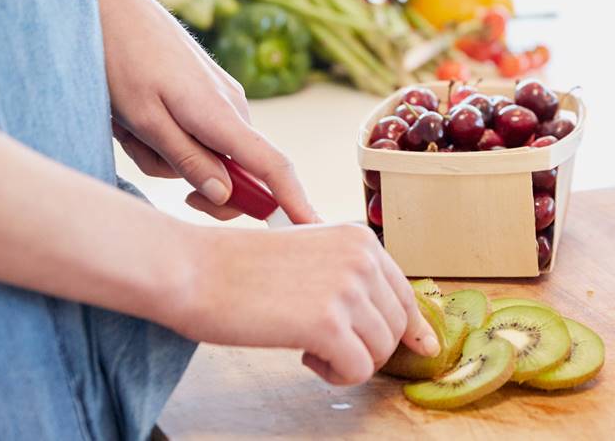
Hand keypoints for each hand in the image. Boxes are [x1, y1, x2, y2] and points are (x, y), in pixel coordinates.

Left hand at [92, 0, 314, 222]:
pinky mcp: (208, 90)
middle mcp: (233, 106)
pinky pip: (199, 132)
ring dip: (168, 154)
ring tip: (128, 126)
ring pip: (209, 153)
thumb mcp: (143, 120)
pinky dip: (168, 136)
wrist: (107, 3)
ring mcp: (223, 96)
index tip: (313, 229)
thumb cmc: (120, 59)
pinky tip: (134, 115)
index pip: (272, 166)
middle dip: (197, 181)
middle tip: (150, 164)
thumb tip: (226, 196)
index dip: (295, 202)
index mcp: (221, 114)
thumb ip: (187, 160)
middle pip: (237, 171)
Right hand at [175, 223, 439, 383]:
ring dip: (347, 362)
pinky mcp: (328, 323)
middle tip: (325, 347)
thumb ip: (350, 279)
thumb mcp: (311, 256)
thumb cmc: (240, 269)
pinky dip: (335, 375)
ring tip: (309, 349)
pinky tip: (304, 357)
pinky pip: (358, 369)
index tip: (422, 347)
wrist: (193, 270)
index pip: (404, 293)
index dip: (412, 327)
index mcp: (360, 239)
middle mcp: (361, 258)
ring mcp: (347, 289)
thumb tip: (397, 324)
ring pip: (380, 351)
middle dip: (367, 347)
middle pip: (396, 326)